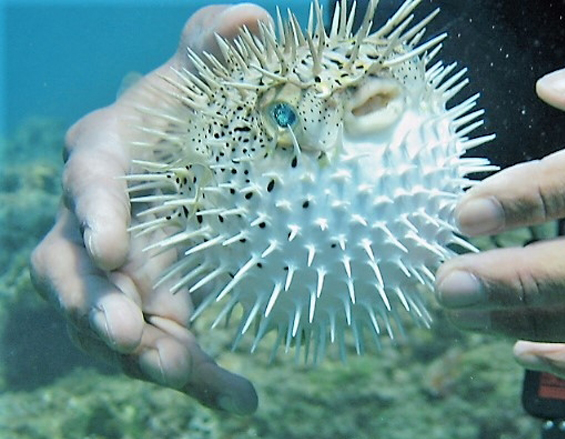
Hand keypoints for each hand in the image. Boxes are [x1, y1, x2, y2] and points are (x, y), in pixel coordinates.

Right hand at [30, 4, 270, 413]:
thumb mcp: (200, 80)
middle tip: (131, 338)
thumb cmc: (189, 119)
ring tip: (183, 374)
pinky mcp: (145, 311)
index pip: (88, 180)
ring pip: (107, 323)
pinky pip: (163, 349)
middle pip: (75, 271)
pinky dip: (198, 377)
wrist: (189, 171)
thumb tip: (253, 16)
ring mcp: (112, 276)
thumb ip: (215, 47)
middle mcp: (93, 223)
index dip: (94, 212)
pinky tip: (240, 400)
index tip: (114, 249)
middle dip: (96, 307)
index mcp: (107, 160)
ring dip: (141, 354)